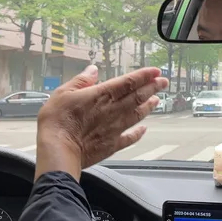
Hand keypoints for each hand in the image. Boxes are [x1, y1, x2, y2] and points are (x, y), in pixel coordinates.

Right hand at [35, 65, 167, 180]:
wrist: (58, 150)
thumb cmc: (58, 121)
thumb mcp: (63, 93)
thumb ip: (81, 81)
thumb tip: (93, 70)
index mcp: (102, 95)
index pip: (129, 82)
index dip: (144, 75)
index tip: (156, 71)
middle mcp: (113, 110)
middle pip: (138, 96)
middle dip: (153, 87)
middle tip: (164, 82)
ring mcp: (115, 128)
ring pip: (138, 115)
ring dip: (149, 106)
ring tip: (157, 100)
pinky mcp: (112, 145)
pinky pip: (130, 138)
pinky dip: (139, 133)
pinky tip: (144, 129)